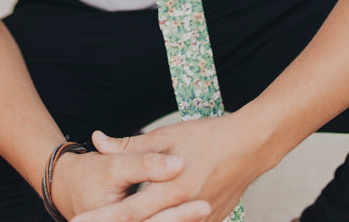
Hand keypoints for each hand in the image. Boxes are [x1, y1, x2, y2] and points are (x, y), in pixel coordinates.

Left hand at [72, 113, 268, 221]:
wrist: (250, 146)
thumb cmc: (207, 136)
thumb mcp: (165, 135)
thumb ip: (130, 145)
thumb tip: (98, 141)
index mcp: (170, 189)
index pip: (127, 212)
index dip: (101, 220)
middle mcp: (185, 210)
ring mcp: (201, 220)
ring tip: (118, 220)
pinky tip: (160, 215)